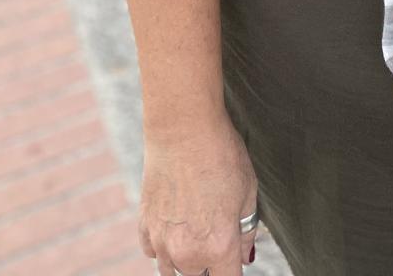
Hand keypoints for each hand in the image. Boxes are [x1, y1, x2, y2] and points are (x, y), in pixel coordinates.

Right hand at [139, 111, 258, 274]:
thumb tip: (245, 254)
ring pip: (173, 271)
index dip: (234, 271)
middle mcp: (187, 253)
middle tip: (219, 237)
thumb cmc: (222, 156)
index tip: (234, 262)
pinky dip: (164, 247)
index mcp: (219, 247)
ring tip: (197, 232)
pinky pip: (154, 253)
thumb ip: (246, 230)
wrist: (183, 131)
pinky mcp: (144, 228)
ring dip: (186, 260)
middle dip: (211, 265)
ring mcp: (162, 242)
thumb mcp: (248, 191)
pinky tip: (176, 225)